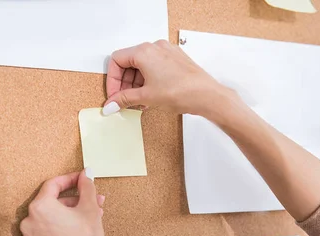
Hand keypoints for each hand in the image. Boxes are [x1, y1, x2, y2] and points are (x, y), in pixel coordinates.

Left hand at [20, 169, 111, 235]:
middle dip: (72, 202)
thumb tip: (86, 174)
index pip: (53, 185)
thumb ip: (86, 187)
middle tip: (92, 204)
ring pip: (47, 222)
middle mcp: (28, 222)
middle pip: (51, 204)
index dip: (70, 180)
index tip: (82, 179)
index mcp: (40, 207)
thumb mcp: (90, 210)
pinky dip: (56, 234)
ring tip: (86, 222)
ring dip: (65, 218)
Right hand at [104, 40, 227, 116]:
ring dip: (136, 83)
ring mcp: (167, 52)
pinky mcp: (175, 59)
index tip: (115, 95)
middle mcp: (155, 47)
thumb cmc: (182, 92)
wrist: (206, 96)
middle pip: (129, 63)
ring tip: (138, 101)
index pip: (117, 60)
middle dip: (125, 83)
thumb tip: (112, 103)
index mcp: (144, 52)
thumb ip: (124, 99)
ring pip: (142, 65)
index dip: (112, 80)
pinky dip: (148, 80)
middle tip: (124, 100)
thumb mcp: (146, 97)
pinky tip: (150, 96)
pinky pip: (155, 66)